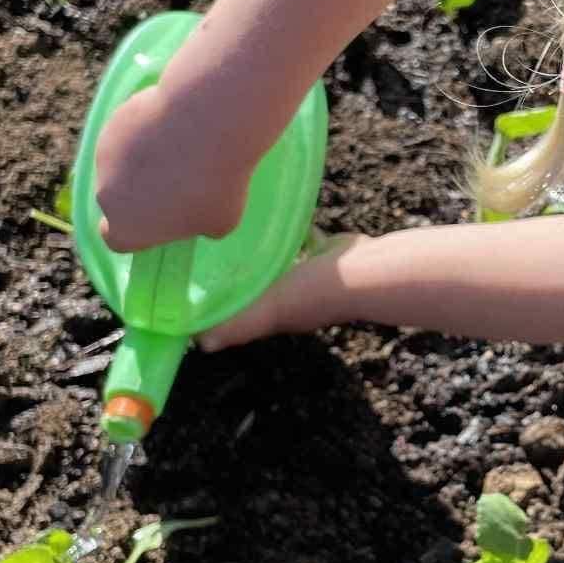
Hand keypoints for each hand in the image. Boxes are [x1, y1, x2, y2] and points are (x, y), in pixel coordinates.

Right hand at [94, 85, 250, 252]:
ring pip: (121, 163)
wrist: (208, 123)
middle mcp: (106, 195)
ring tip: (182, 148)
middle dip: (141, 193)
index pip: (117, 240)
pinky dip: (146, 131)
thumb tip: (192, 213)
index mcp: (127, 228)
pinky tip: (175, 124)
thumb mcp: (220, 222)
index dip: (137, 232)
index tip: (158, 222)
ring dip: (143, 161)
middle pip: (118, 199)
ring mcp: (106, 155)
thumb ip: (197, 224)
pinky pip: (129, 132)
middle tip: (179, 180)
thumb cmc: (216, 184)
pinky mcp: (115, 121)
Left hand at [199, 235, 364, 348]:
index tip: (206, 293)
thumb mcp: (268, 309)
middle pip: (267, 290)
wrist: (363, 271)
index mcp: (282, 315)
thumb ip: (237, 323)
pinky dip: (296, 233)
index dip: (230, 307)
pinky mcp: (329, 252)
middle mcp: (298, 298)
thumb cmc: (312, 292)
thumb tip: (200, 345)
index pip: (251, 314)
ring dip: (271, 257)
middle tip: (220, 259)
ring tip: (247, 239)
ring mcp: (315, 275)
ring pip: (286, 266)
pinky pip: (307, 240)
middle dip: (248, 281)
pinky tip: (281, 217)